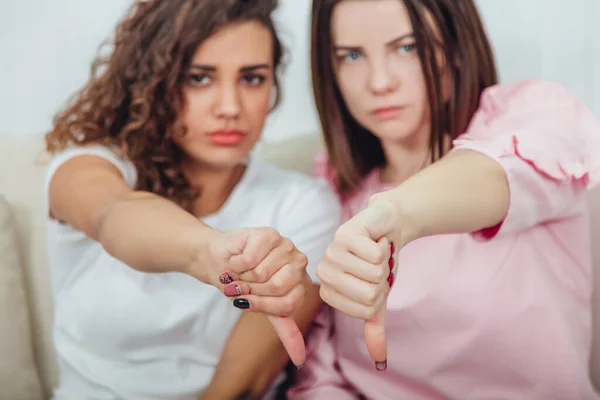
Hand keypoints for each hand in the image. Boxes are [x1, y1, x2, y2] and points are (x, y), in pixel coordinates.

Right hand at [191, 227, 310, 365]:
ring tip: (240, 271)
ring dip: (241, 276)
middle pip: (277, 287)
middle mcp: (299, 262)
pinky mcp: (269, 234)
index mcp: (301, 283)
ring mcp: (286, 245)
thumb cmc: (242, 283)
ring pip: (262, 273)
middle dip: (251, 290)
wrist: (217, 261)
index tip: (249, 300)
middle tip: (243, 283)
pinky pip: (250, 259)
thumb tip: (300, 361)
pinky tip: (237, 259)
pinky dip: (236, 264)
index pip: (288, 304)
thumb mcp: (264, 310)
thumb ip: (285, 330)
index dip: (262, 305)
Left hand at [317, 194, 401, 370]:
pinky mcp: (343, 233)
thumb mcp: (378, 297)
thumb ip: (373, 325)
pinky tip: (375, 239)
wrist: (387, 227)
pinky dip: (383, 246)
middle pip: (369, 292)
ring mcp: (331, 251)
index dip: (378, 295)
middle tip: (376, 265)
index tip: (374, 281)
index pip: (364, 309)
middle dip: (383, 279)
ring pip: (373, 272)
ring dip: (384, 261)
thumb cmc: (379, 263)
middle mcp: (324, 271)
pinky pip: (375, 253)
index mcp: (329, 291)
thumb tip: (380, 361)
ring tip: (375, 252)